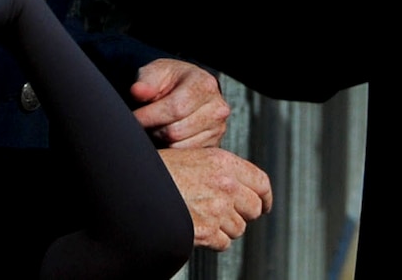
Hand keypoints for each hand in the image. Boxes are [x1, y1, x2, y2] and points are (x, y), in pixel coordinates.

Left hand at [130, 59, 229, 148]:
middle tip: (143, 122)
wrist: (185, 86)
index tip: (135, 116)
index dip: (150, 115)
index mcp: (205, 84)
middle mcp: (217, 108)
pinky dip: (171, 148)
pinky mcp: (213, 145)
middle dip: (154, 128)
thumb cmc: (169, 79)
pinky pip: (185, 155)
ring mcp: (217, 128)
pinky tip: (166, 135)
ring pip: (179, 146)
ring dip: (161, 139)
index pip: (175, 108)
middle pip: (176, 131)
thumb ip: (145, 81)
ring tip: (155, 126)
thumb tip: (137, 91)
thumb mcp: (155, 72)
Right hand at [158, 148, 272, 250]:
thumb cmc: (160, 170)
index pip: (261, 182)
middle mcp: (225, 185)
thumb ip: (220, 169)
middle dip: (243, 213)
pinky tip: (198, 227)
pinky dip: (213, 240)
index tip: (264, 204)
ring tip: (204, 216)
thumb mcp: (195, 156)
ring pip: (239, 228)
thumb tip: (239, 184)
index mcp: (223, 162)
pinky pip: (223, 243)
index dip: (265, 197)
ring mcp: (217, 209)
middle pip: (254, 208)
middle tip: (228, 213)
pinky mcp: (206, 231)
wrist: (136, 185)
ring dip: (225, 227)